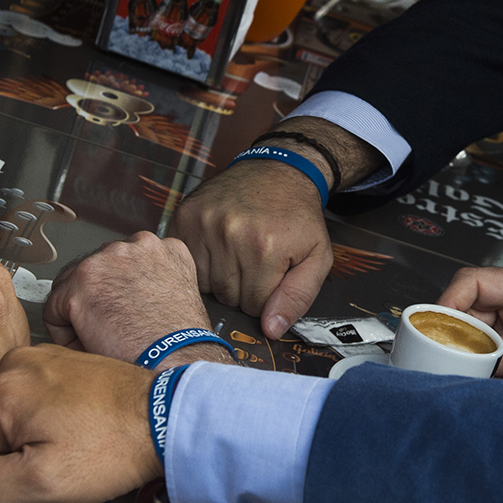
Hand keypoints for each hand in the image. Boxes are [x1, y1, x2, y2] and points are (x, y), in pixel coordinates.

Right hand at [0, 346, 160, 502]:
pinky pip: (38, 408)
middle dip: (17, 459)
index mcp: (2, 388)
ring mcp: (43, 361)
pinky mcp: (64, 367)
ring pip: (14, 424)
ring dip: (35, 443)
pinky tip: (80, 432)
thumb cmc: (116, 444)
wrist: (166, 420)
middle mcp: (18, 364)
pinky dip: (53, 426)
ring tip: (73, 445)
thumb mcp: (41, 482)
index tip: (33, 478)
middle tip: (59, 461)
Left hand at [44, 232, 233, 368]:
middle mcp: (137, 245)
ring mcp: (108, 260)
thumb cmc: (179, 341)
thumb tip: (125, 294)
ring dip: (80, 311)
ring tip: (100, 336)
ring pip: (72, 285)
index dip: (117, 293)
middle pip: (95, 269)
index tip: (120, 312)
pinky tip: (88, 342)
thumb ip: (154, 281)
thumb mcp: (178, 295)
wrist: (176, 359)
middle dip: (95, 298)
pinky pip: (54, 308)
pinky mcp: (82, 282)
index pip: (123, 263)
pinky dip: (64, 331)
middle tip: (107, 328)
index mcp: (165, 248)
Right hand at [173, 159, 332, 338]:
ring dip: (219, 277)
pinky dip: (200, 262)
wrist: (278, 172)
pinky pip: (185, 262)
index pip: (254, 306)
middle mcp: (230, 234)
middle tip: (255, 263)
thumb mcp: (317, 257)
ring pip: (203, 284)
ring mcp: (204, 223)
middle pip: (227, 297)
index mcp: (265, 247)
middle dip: (243, 288)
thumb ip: (298, 297)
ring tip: (237, 254)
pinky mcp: (185, 216)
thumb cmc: (298, 218)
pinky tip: (217, 247)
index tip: (271, 275)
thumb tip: (270, 330)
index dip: (265, 297)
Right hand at [436, 267, 502, 404]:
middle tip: (438, 363)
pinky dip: (471, 364)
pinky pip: (480, 349)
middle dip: (449, 334)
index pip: (475, 282)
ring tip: (453, 376)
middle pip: (464, 306)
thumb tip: (472, 361)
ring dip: (459, 351)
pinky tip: (469, 380)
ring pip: (467, 330)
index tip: (433, 333)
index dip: (448, 304)